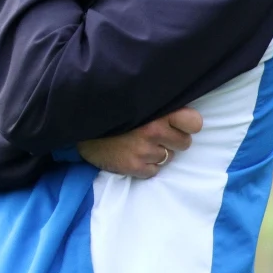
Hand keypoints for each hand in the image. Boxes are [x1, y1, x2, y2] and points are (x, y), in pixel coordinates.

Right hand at [77, 107, 201, 178]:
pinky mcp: (133, 166)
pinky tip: (130, 155)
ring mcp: (144, 150)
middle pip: (184, 143)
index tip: (176, 123)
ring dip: (156, 153)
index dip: (187, 124)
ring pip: (167, 158)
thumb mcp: (135, 101)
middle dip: (171, 140)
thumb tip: (182, 113)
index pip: (194, 122)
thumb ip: (158, 105)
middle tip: (153, 135)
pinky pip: (152, 171)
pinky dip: (144, 166)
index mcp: (158, 112)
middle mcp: (154, 131)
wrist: (78, 125)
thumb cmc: (111, 112)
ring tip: (137, 143)